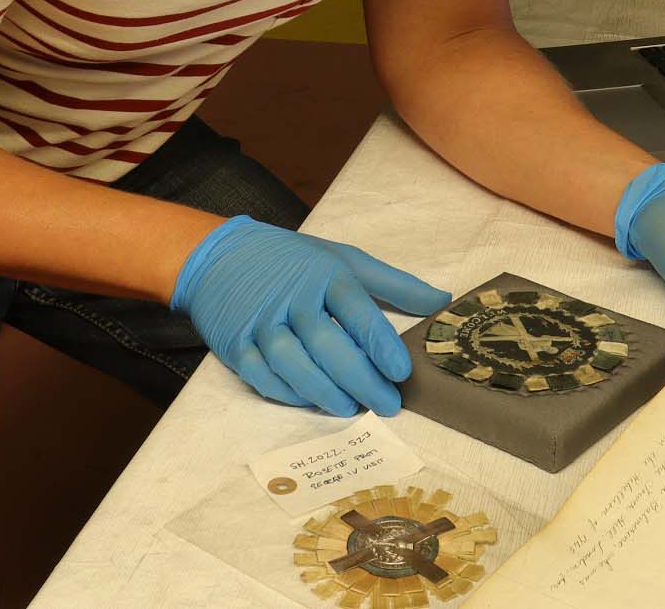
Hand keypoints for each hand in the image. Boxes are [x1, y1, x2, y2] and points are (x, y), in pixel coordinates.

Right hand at [170, 216, 450, 416]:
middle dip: (360, 379)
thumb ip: (395, 284)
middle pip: (328, 344)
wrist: (221, 256)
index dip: (380, 343)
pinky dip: (288, 394)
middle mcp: (293, 299)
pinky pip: (262, 377)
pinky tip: (311, 402)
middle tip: (387, 404)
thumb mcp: (346, 260)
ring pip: (294, 365)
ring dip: (325, 392)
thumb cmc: (295, 261)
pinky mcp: (235, 344)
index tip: (401, 372)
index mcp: (326, 274)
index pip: (357, 310)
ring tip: (352, 408)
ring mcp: (261, 323)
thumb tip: (443, 301)